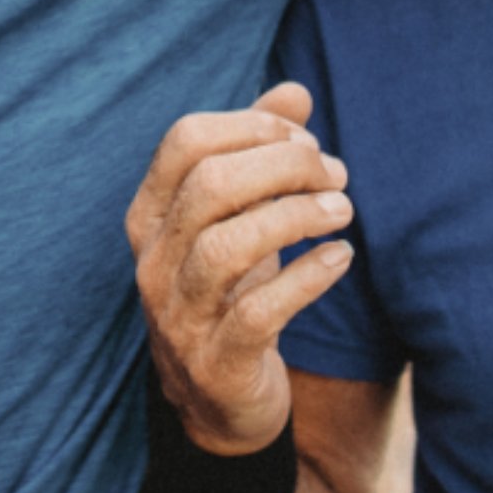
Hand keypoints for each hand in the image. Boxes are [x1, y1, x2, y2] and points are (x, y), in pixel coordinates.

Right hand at [126, 83, 358, 455]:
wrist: (219, 401)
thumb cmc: (230, 290)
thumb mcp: (237, 219)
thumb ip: (259, 153)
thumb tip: (296, 91)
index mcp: (150, 215)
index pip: (184, 141)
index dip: (252, 126)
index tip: (304, 139)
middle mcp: (152, 261)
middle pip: (209, 187)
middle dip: (283, 167)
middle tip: (336, 174)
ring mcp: (179, 315)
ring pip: (226, 247)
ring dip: (296, 217)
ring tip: (342, 210)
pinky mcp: (218, 362)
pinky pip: (259, 312)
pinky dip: (306, 277)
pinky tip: (340, 257)